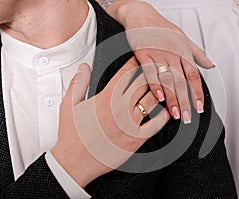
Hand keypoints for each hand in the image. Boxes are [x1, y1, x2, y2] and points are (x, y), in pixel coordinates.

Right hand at [51, 58, 169, 186]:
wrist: (75, 162)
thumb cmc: (72, 134)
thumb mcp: (69, 105)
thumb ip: (78, 83)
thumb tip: (85, 66)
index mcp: (106, 97)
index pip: (127, 72)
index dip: (136, 61)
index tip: (140, 57)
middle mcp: (121, 108)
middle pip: (143, 82)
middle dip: (149, 73)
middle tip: (154, 69)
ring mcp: (131, 124)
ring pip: (152, 100)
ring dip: (158, 91)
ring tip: (162, 87)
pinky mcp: (137, 139)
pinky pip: (157, 124)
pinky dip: (163, 115)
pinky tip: (164, 110)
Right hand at [106, 1, 213, 122]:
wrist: (140, 14)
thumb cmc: (161, 27)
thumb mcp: (183, 37)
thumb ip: (197, 53)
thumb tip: (211, 65)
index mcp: (183, 50)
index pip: (193, 75)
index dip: (197, 92)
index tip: (199, 107)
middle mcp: (172, 52)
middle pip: (181, 81)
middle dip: (185, 101)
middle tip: (188, 118)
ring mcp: (157, 53)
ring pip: (167, 79)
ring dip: (172, 98)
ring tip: (176, 114)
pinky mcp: (142, 53)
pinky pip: (149, 71)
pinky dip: (154, 85)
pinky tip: (159, 97)